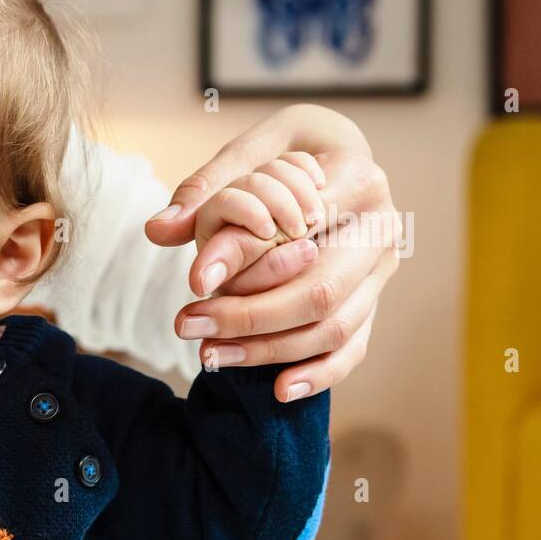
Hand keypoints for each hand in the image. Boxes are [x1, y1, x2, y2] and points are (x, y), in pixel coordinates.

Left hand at [146, 105, 399, 402]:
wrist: (335, 155)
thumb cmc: (289, 150)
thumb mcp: (250, 150)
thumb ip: (205, 187)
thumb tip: (159, 230)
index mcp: (358, 178)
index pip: (300, 231)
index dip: (245, 260)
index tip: (192, 284)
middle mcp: (382, 228)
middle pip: (319, 290)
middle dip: (250, 317)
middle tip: (187, 324)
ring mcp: (382, 271)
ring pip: (333, 327)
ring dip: (268, 349)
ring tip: (207, 353)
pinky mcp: (373, 301)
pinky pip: (352, 348)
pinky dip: (319, 374)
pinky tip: (277, 389)